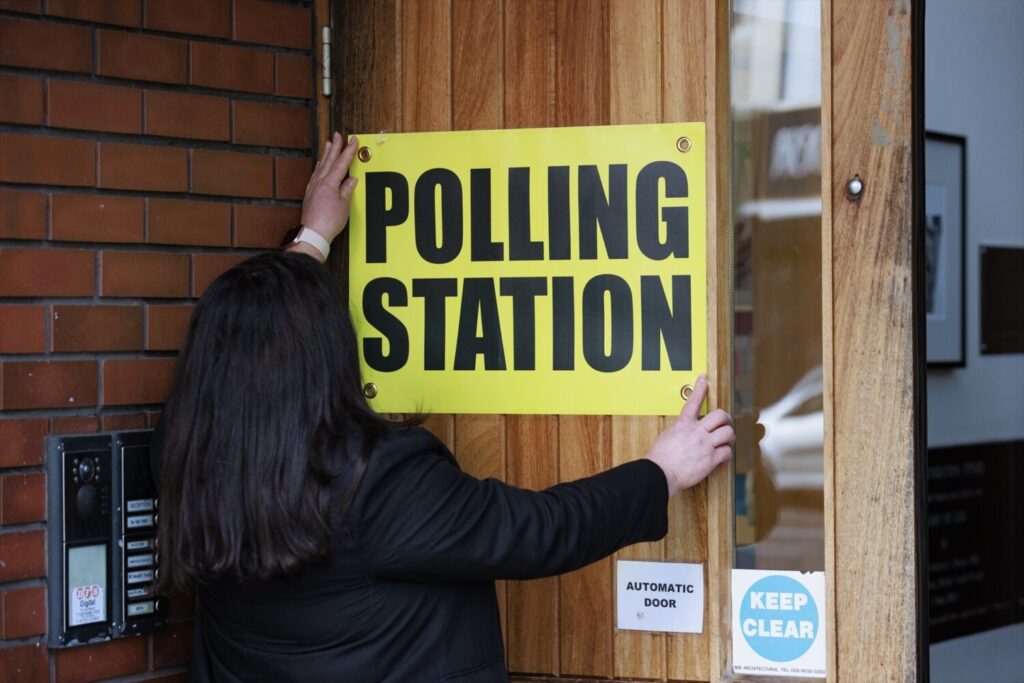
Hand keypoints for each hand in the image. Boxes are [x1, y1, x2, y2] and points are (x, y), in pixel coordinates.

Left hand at [299, 132, 358, 243]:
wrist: (312, 234)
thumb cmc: (328, 222)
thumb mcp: (344, 206)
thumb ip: (347, 190)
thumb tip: (351, 180)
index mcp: (329, 184)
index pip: (341, 163)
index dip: (348, 151)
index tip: (353, 140)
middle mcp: (319, 182)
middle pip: (329, 161)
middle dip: (335, 147)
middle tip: (338, 134)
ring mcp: (313, 187)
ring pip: (321, 166)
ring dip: (326, 154)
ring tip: (329, 144)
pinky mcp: (310, 194)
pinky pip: (315, 174)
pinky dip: (319, 166)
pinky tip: (320, 164)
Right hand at [645, 374, 734, 496]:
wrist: (661, 473)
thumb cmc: (660, 458)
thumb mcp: (667, 436)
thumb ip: (680, 430)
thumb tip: (685, 430)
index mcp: (683, 424)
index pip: (693, 401)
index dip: (700, 388)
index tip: (704, 379)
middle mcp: (697, 432)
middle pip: (720, 416)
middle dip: (726, 419)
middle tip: (725, 424)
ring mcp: (705, 445)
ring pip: (728, 433)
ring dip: (729, 437)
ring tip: (725, 442)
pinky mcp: (710, 460)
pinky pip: (727, 453)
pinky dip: (726, 455)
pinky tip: (721, 458)